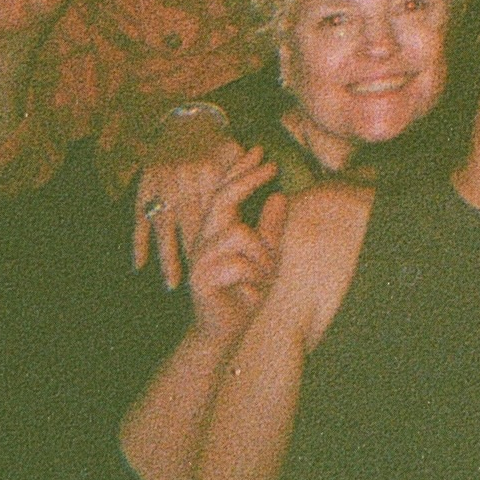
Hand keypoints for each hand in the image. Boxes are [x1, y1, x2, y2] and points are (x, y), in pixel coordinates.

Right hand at [132, 120, 245, 286]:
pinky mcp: (142, 190)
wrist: (181, 118)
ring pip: (165, 228)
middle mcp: (185, 180)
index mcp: (209, 170)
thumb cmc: (214, 140)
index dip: (231, 237)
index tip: (239, 259)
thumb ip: (254, 178)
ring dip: (169, 257)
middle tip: (207, 283)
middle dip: (198, 255)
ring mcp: (162, 187)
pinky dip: (139, 242)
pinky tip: (139, 265)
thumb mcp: (235, 152)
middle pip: (193, 226)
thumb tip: (279, 197)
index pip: (223, 208)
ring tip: (174, 284)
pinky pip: (140, 219)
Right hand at [183, 167, 284, 345]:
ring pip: (239, 233)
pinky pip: (238, 264)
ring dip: (262, 255)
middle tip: (271, 165)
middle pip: (223, 199)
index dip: (240, 170)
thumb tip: (279, 195)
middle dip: (248, 179)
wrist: (225, 330)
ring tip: (265, 275)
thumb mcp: (266, 256)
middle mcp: (204, 239)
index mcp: (217, 231)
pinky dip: (254, 275)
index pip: (225, 192)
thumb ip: (270, 228)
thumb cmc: (245, 291)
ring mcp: (200, 258)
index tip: (259, 149)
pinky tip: (252, 288)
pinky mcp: (201, 278)